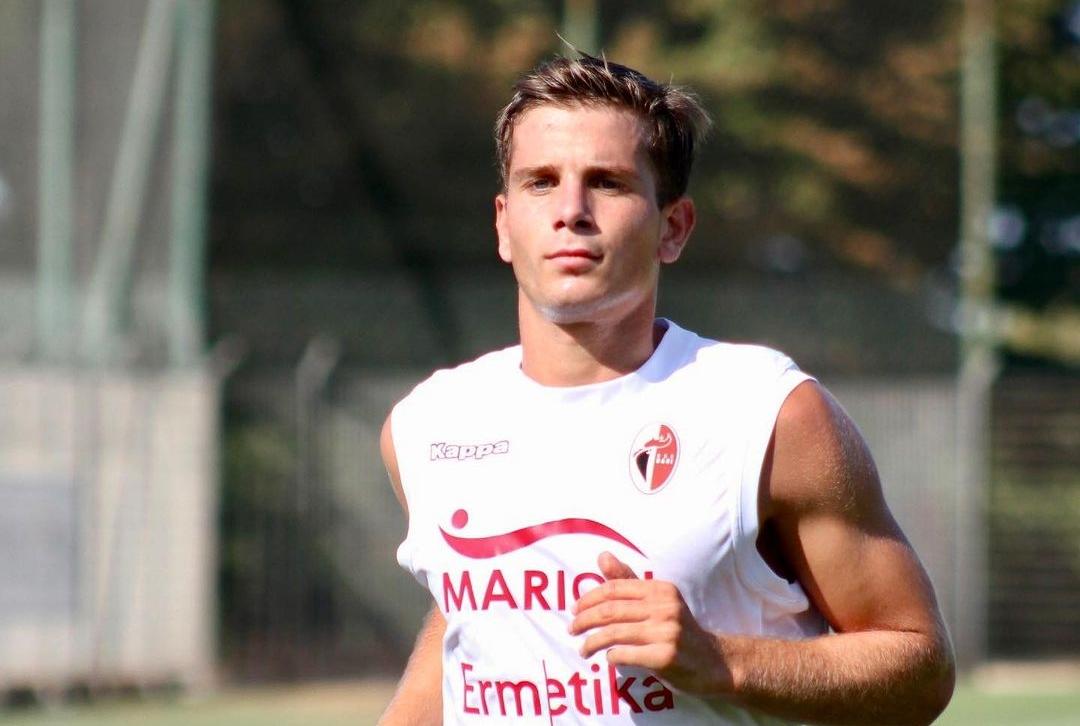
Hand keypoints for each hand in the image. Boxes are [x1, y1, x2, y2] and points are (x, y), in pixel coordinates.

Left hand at [569, 551, 733, 695]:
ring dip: (591, 642)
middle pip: (610, 610)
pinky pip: (626, 654)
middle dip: (584, 620)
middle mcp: (665, 607)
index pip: (614, 588)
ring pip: (613, 633)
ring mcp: (666, 632)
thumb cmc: (678, 630)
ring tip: (582, 650)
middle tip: (571, 629)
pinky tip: (607, 659)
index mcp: (661, 590)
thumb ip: (628, 582)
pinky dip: (611, 657)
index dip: (589, 598)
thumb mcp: (658, 602)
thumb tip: (602, 556)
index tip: (574, 610)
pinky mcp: (666, 656)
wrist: (715, 663)